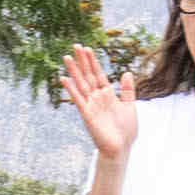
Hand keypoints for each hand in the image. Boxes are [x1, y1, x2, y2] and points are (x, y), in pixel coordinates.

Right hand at [59, 46, 138, 160]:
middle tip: (76, 45)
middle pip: (88, 75)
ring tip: (67, 57)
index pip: (98, 74)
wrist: (121, 148)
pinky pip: (78, 99)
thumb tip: (127, 72)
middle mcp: (97, 98)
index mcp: (107, 95)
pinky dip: (71, 89)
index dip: (93, 62)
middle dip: (82, 61)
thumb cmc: (125, 131)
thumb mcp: (130, 106)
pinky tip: (64, 79)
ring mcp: (91, 105)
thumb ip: (127, 90)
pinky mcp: (87, 114)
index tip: (88, 49)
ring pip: (81, 84)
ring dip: (74, 71)